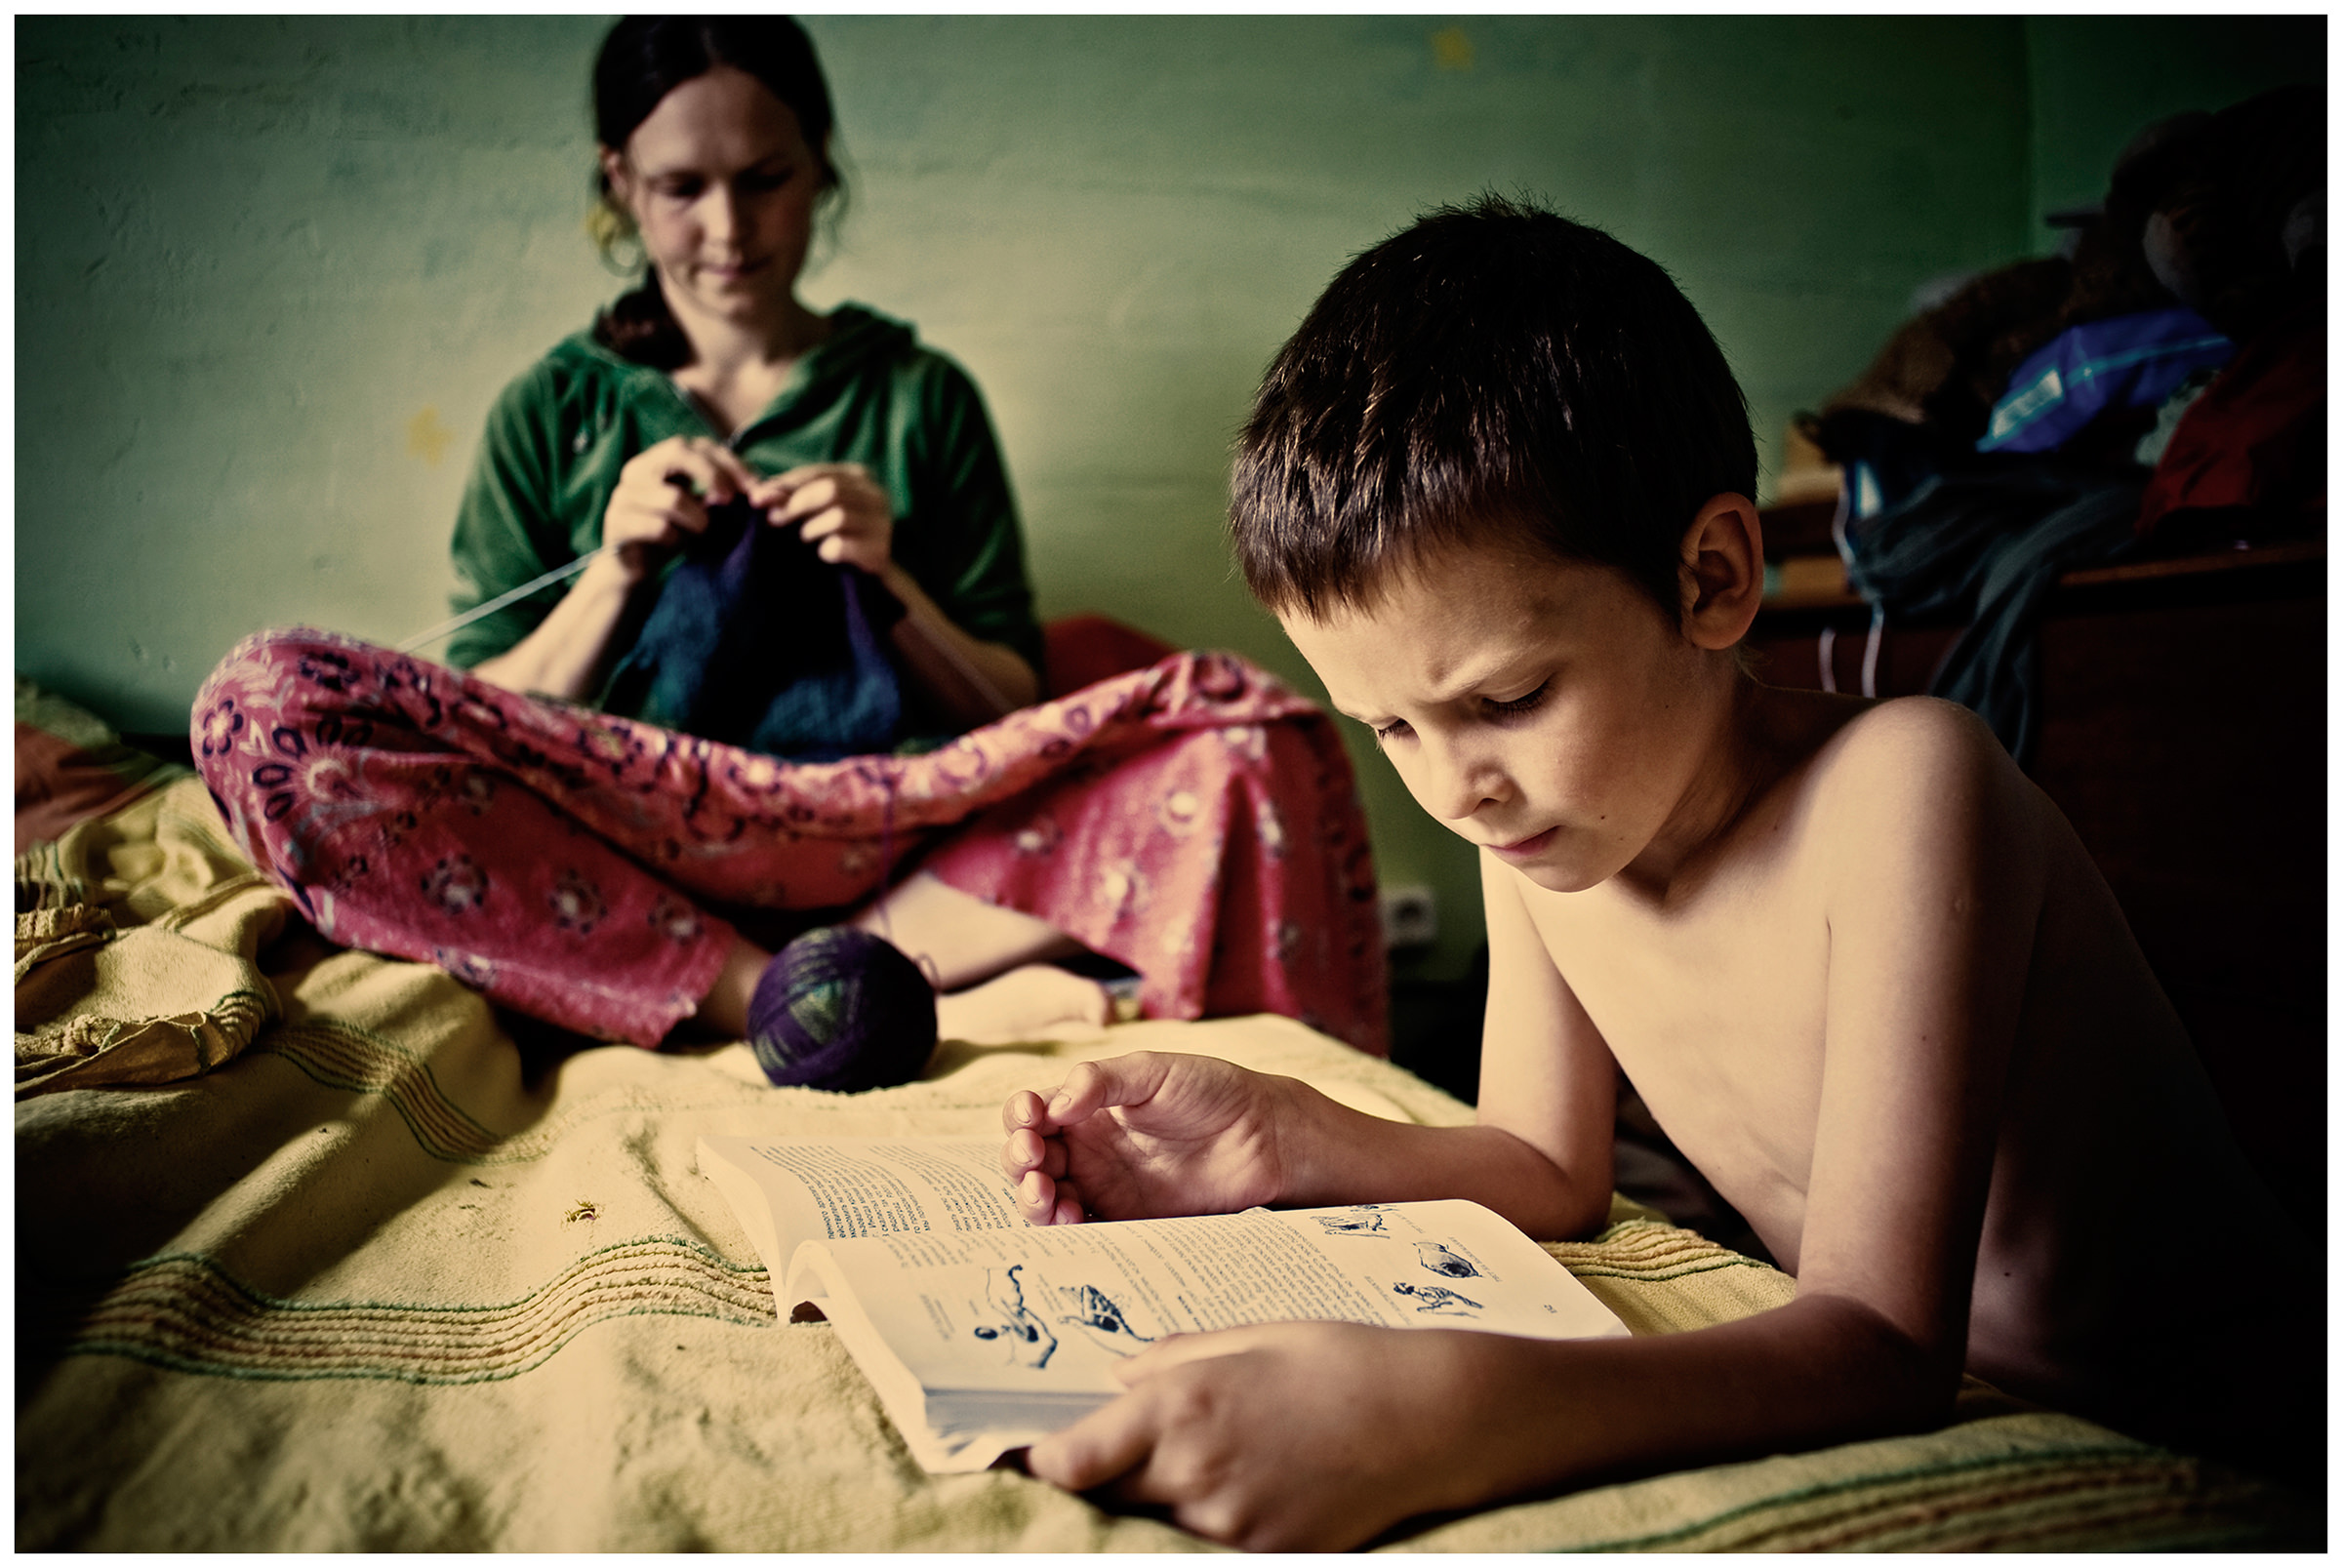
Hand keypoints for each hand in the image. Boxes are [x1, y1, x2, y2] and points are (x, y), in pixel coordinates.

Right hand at [601, 436, 760, 579]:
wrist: (633, 567)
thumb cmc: (673, 532)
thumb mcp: (701, 508)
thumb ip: (726, 494)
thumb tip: (769, 493)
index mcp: (658, 459)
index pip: (697, 446)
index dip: (730, 462)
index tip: (756, 487)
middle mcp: (637, 470)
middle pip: (678, 451)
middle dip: (713, 474)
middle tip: (731, 500)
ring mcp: (623, 495)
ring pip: (671, 497)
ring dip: (698, 517)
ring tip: (703, 530)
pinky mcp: (616, 524)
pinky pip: (657, 527)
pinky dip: (675, 537)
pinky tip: (675, 542)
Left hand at [765, 461, 893, 574]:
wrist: (868, 575)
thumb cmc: (835, 534)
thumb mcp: (813, 508)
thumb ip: (788, 495)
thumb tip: (757, 495)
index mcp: (861, 477)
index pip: (819, 472)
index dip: (786, 484)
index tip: (757, 499)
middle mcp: (877, 496)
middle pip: (831, 490)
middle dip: (796, 505)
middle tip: (775, 521)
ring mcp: (881, 524)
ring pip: (838, 516)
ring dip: (811, 529)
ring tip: (807, 539)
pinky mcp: (878, 552)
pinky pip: (842, 546)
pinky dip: (826, 551)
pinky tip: (824, 555)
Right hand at [1000, 1051, 1293, 1225]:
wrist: (1265, 1138)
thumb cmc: (1211, 1091)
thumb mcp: (1154, 1071)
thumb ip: (1101, 1081)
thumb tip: (1054, 1106)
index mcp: (1086, 1106)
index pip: (1032, 1113)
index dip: (1020, 1118)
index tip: (1030, 1120)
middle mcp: (1087, 1147)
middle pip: (1029, 1159)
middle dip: (1019, 1161)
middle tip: (1032, 1163)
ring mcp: (1104, 1185)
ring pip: (1046, 1199)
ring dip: (1032, 1200)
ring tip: (1046, 1197)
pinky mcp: (1125, 1220)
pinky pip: (1083, 1230)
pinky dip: (1065, 1230)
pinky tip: (1071, 1220)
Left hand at [1027, 1322, 1496, 1550]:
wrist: (1431, 1418)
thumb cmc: (1339, 1359)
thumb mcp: (1247, 1335)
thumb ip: (1169, 1360)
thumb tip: (1116, 1381)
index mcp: (1180, 1406)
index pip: (1071, 1461)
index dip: (1039, 1460)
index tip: (1025, 1451)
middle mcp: (1194, 1474)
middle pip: (1108, 1494)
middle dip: (1101, 1473)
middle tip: (1110, 1447)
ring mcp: (1231, 1524)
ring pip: (1161, 1517)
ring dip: (1163, 1491)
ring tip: (1216, 1448)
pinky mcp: (1268, 1553)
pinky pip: (1213, 1538)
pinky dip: (1213, 1513)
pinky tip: (1254, 1475)